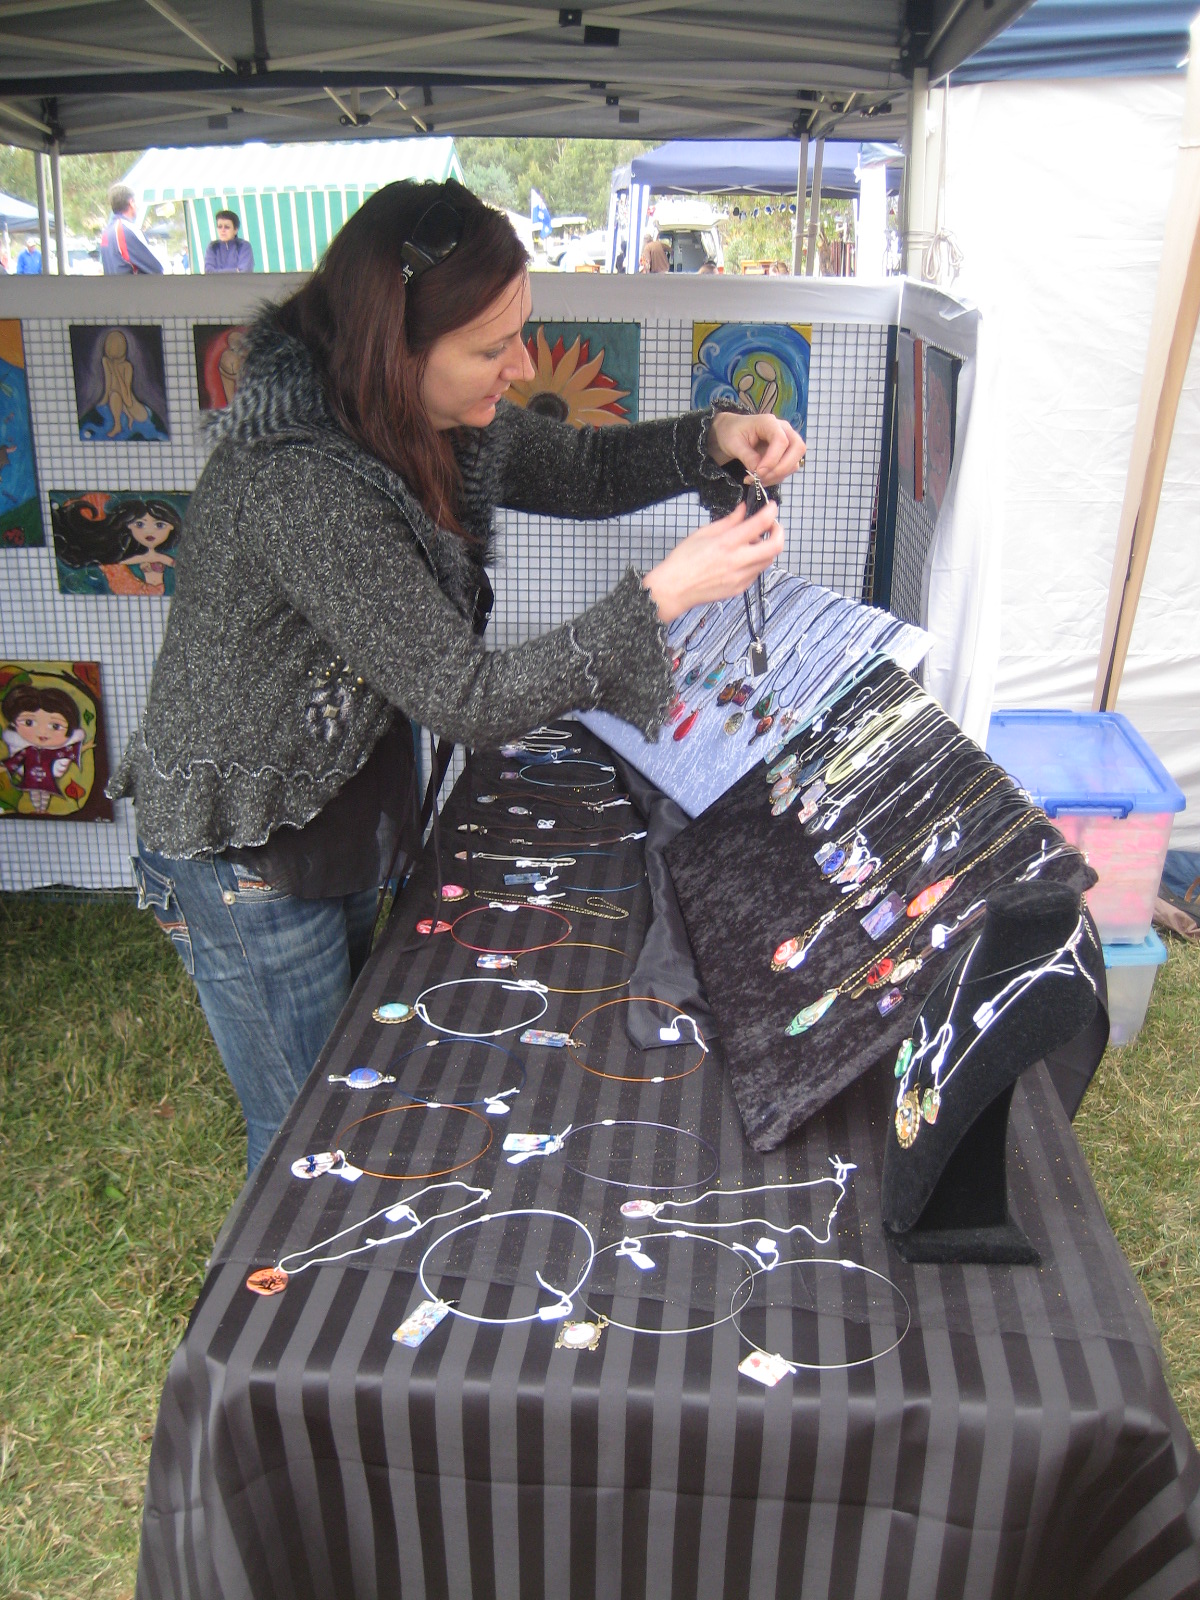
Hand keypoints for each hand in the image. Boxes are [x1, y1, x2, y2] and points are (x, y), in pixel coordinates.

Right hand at [643, 498, 783, 624]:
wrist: (674, 589)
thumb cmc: (684, 560)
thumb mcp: (704, 533)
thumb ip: (729, 521)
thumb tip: (744, 510)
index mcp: (727, 543)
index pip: (760, 524)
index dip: (771, 512)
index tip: (772, 506)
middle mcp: (737, 561)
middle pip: (775, 546)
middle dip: (779, 532)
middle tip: (772, 526)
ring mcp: (741, 577)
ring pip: (768, 560)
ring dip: (766, 548)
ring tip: (753, 542)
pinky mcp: (740, 588)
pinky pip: (756, 572)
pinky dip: (755, 562)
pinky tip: (742, 558)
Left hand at [707, 410, 805, 484]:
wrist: (731, 432)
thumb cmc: (731, 433)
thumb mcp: (734, 443)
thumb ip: (747, 456)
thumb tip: (758, 471)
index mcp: (769, 422)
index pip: (781, 440)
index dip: (772, 459)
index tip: (758, 472)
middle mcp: (783, 430)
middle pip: (798, 449)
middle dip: (782, 469)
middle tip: (761, 479)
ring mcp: (787, 442)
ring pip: (794, 462)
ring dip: (777, 476)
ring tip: (755, 480)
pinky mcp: (785, 454)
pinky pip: (788, 469)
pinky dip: (775, 478)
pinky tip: (759, 479)